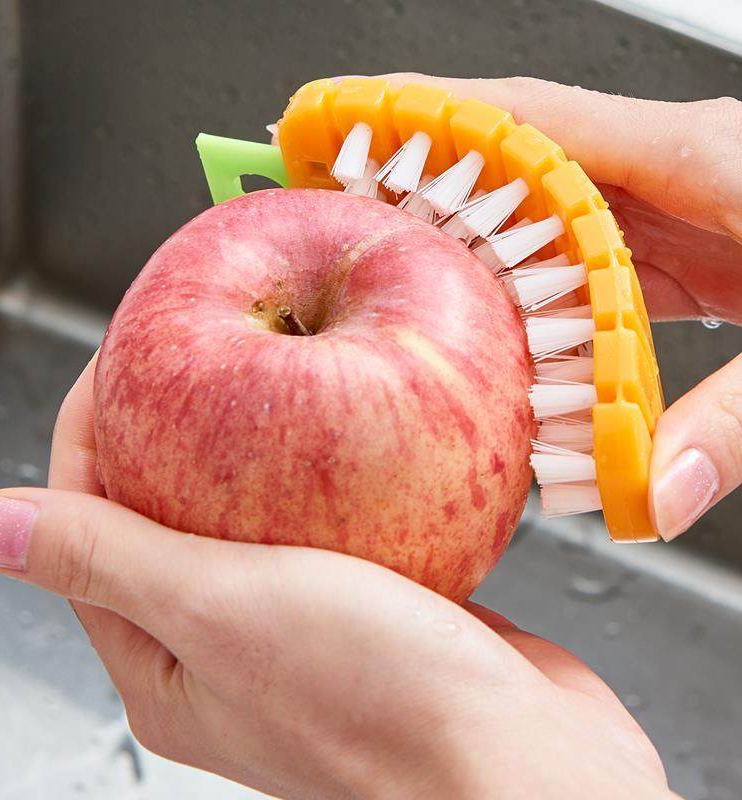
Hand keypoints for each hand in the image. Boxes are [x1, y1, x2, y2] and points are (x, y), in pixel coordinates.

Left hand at [0, 356, 673, 798]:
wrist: (525, 762)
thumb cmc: (378, 704)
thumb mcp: (223, 612)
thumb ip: (107, 560)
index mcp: (163, 662)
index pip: (86, 522)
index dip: (93, 424)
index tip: (121, 347)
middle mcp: (222, 647)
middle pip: (165, 508)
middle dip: (171, 423)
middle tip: (192, 342)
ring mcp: (296, 623)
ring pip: (251, 509)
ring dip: (254, 442)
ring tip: (265, 365)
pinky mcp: (368, 603)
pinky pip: (327, 520)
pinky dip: (327, 469)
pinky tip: (344, 425)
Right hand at [340, 73, 741, 541]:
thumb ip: (729, 420)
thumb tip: (648, 490)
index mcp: (693, 160)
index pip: (528, 121)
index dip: (426, 115)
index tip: (345, 115)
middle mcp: (665, 171)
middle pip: (512, 159)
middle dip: (413, 170)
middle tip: (330, 192)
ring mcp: (664, 205)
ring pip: (533, 203)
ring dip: (455, 222)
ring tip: (379, 247)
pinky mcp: (674, 242)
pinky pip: (570, 243)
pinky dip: (514, 266)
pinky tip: (479, 301)